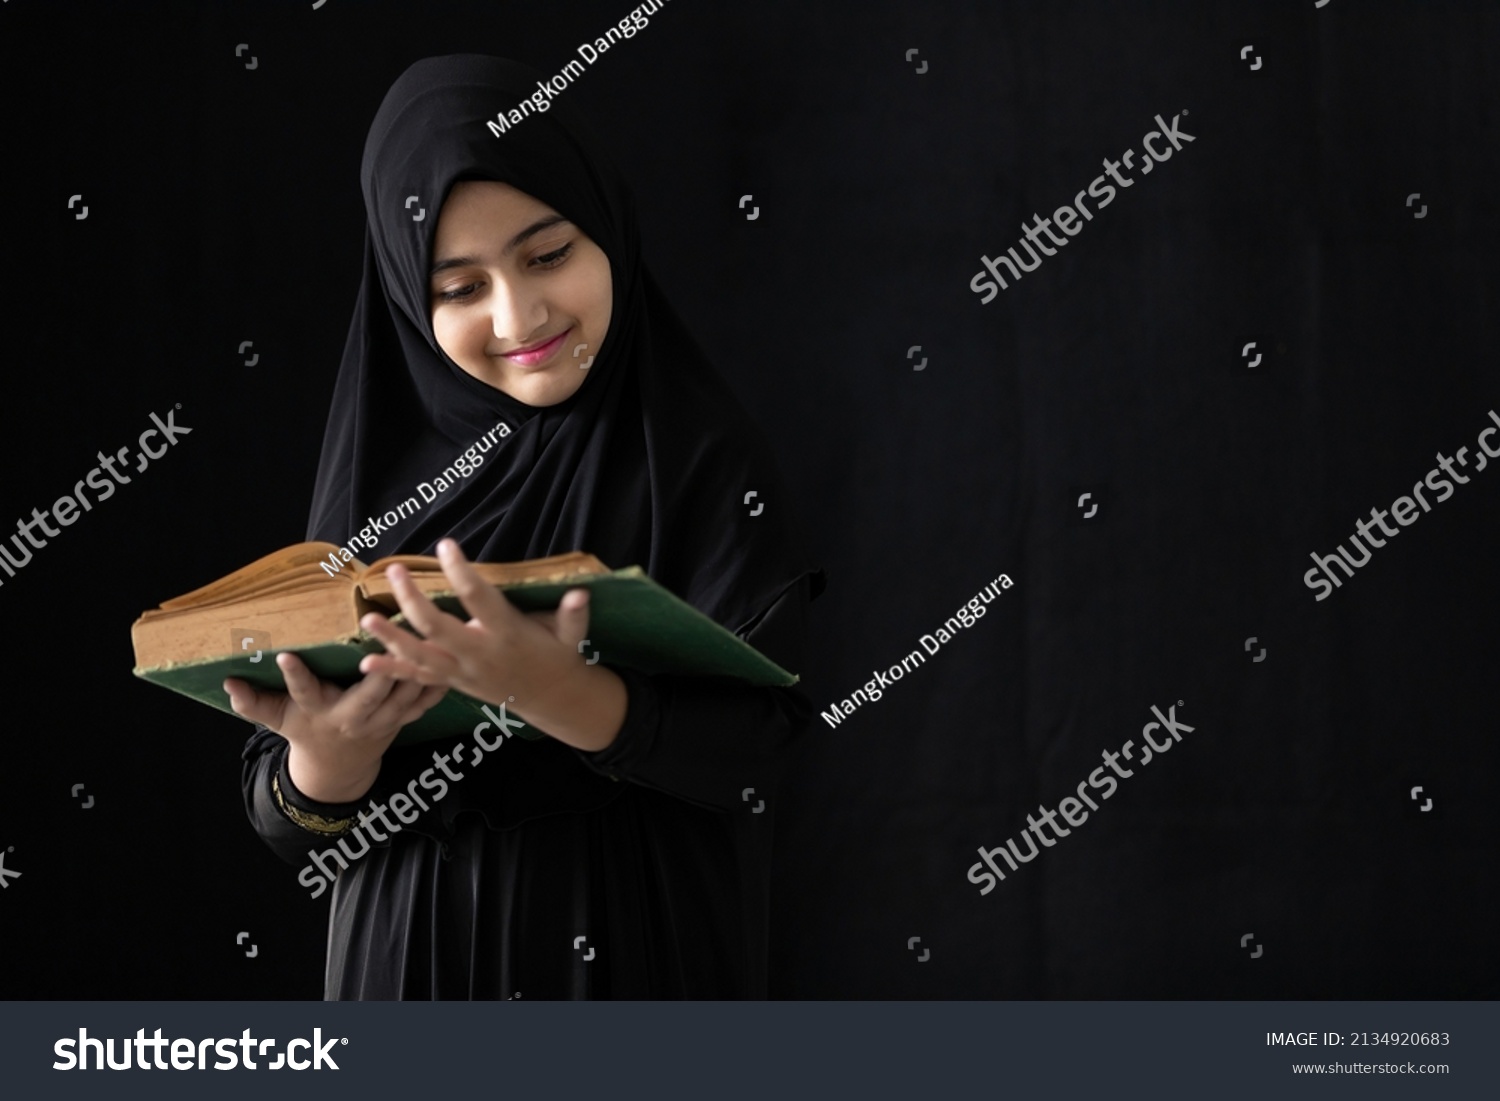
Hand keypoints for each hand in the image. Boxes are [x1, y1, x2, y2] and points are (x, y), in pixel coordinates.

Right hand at [225, 653, 446, 802]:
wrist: (339, 766)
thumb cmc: (306, 731)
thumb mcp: (278, 720)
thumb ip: (254, 703)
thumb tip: (227, 684)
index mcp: (319, 712)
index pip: (302, 692)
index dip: (294, 677)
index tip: (285, 656)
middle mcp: (353, 717)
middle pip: (368, 694)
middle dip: (376, 668)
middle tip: (380, 633)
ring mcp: (382, 720)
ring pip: (402, 696)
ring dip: (414, 670)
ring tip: (421, 635)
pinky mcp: (403, 718)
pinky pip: (424, 701)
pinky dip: (438, 683)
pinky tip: (450, 658)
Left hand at [357, 538, 626, 751]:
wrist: (550, 698)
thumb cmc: (557, 656)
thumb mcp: (571, 637)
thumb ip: (573, 616)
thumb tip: (581, 593)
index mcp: (507, 634)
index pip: (479, 599)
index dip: (461, 572)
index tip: (446, 545)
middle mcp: (480, 654)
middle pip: (438, 628)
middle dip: (413, 601)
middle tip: (395, 571)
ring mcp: (462, 673)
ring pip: (420, 657)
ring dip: (392, 638)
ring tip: (368, 620)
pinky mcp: (452, 684)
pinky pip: (417, 680)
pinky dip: (392, 672)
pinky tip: (366, 663)